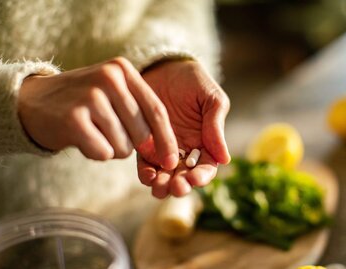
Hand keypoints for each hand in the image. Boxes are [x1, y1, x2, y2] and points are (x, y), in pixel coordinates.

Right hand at [18, 57, 178, 166]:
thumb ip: (139, 114)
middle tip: (106, 132)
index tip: (172, 161)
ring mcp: (91, 97)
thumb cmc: (81, 103)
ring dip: (110, 148)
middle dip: (130, 144)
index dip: (167, 139)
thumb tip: (164, 152)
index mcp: (122, 70)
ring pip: (123, 147)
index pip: (157, 110)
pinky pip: (103, 153)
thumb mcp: (112, 94)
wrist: (33, 102)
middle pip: (142, 133)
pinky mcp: (74, 119)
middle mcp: (109, 78)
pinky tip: (80, 137)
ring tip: (92, 131)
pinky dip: (94, 152)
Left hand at [137, 60, 230, 197]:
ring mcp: (164, 148)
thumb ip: (216, 126)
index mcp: (205, 142)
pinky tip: (147, 175)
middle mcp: (185, 150)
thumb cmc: (193, 81)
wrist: (164, 67)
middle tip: (176, 187)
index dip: (202, 177)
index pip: (206, 167)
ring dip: (162, 185)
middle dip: (181, 185)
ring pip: (164, 175)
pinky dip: (146, 173)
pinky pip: (145, 163)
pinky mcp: (144, 143)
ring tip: (159, 187)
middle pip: (184, 176)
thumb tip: (225, 159)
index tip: (195, 179)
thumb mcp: (211, 99)